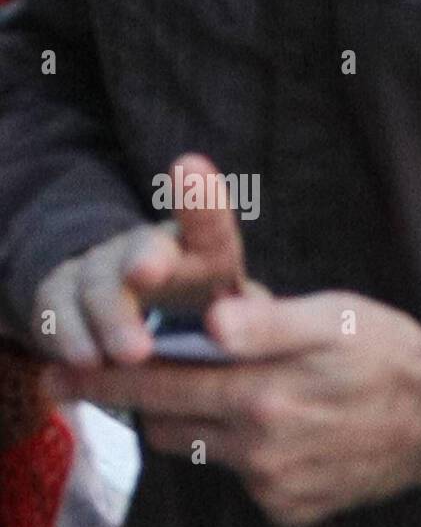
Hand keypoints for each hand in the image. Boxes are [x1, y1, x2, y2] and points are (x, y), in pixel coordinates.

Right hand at [32, 152, 250, 365]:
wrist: (140, 327)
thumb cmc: (210, 323)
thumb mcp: (241, 320)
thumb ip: (250, 322)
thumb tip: (256, 327)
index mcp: (205, 251)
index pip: (208, 224)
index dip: (200, 199)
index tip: (190, 166)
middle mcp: (150, 248)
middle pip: (146, 247)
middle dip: (145, 256)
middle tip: (147, 272)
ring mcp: (102, 267)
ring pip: (100, 283)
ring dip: (113, 318)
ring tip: (131, 353)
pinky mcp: (61, 295)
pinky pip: (58, 309)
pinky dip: (70, 336)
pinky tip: (83, 360)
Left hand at [44, 290, 420, 526]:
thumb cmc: (390, 353)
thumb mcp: (335, 317)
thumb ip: (268, 321)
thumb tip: (209, 325)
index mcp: (263, 398)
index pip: (155, 390)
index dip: (101, 382)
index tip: (56, 376)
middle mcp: (261, 454)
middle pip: (168, 431)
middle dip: (156, 402)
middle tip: (168, 372)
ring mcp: (277, 490)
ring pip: (206, 456)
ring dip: (207, 427)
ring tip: (249, 396)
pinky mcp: (293, 513)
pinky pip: (244, 483)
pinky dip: (249, 458)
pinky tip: (292, 434)